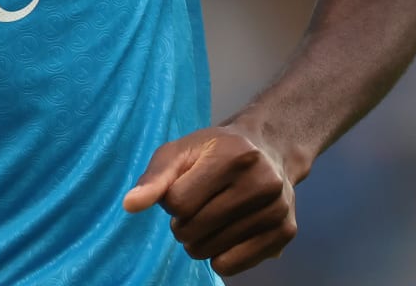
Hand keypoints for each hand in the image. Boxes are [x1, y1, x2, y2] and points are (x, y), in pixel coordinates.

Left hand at [122, 123, 299, 275]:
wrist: (270, 149)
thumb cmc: (217, 150)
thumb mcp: (181, 151)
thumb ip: (154, 177)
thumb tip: (130, 205)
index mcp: (233, 156)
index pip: (178, 202)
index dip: (171, 200)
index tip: (184, 188)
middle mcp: (261, 183)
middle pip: (192, 229)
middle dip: (183, 224)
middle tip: (196, 207)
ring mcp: (276, 210)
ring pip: (210, 251)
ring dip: (199, 241)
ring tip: (210, 218)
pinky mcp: (285, 233)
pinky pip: (232, 266)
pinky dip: (219, 257)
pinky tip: (226, 234)